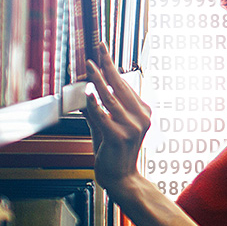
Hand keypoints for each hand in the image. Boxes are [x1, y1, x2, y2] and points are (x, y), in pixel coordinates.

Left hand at [82, 44, 151, 192]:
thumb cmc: (113, 151)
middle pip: (120, 85)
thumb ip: (98, 108)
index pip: (124, 84)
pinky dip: (95, 104)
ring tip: (89, 66)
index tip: (103, 50)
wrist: (121, 178)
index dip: (111, 66)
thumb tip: (84, 90)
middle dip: (107, 65)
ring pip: (111, 98)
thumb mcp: (107, 125)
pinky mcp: (119, 137)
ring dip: (98, 79)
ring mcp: (132, 127)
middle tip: (99, 48)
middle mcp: (141, 117)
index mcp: (142, 111)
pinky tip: (88, 93)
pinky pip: (103, 116)